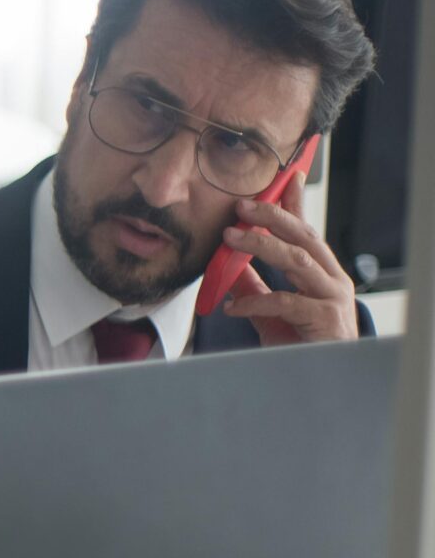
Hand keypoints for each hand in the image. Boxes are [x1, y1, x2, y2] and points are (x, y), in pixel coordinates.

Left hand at [218, 169, 358, 345]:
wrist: (323, 380)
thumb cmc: (301, 343)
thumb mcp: (270, 312)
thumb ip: (253, 288)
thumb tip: (226, 266)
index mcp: (321, 273)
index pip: (307, 231)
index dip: (295, 204)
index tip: (285, 177)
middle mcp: (331, 279)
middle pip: (304, 237)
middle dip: (272, 216)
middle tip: (240, 205)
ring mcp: (332, 297)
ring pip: (296, 260)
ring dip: (260, 247)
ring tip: (229, 239)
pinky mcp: (325, 318)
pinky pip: (286, 302)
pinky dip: (254, 301)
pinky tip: (232, 307)